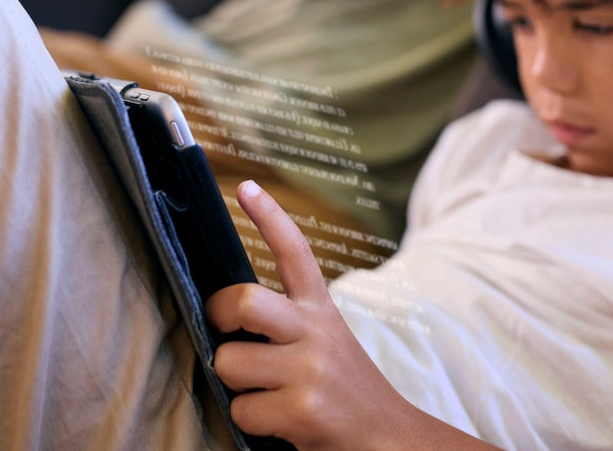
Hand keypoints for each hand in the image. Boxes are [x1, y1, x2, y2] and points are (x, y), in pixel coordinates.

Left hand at [206, 182, 496, 450]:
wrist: (392, 442)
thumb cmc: (346, 394)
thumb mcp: (326, 343)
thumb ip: (288, 323)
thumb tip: (231, 310)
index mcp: (321, 311)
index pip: (295, 252)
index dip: (269, 217)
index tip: (245, 187)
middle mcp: (317, 333)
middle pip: (245, 300)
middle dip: (220, 315)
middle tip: (225, 330)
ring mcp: (311, 370)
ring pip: (230, 362)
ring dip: (237, 385)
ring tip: (268, 395)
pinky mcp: (305, 409)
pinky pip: (243, 411)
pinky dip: (253, 423)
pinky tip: (282, 424)